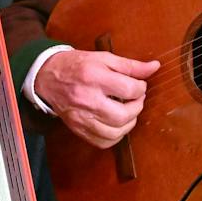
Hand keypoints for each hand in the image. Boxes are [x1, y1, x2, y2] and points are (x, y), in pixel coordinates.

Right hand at [34, 49, 159, 148]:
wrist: (47, 77)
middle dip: (137, 108)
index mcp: (94, 77)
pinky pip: (103, 142)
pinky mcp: (78, 129)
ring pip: (114, 132)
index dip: (141, 88)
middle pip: (123, 115)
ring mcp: (81, 118)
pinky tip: (117, 124)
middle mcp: (87, 100)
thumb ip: (131, 65)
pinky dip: (115, 136)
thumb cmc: (77, 65)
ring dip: (129, 123)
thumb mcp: (104, 58)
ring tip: (128, 112)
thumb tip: (154, 67)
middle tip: (136, 100)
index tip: (139, 86)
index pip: (129, 89)